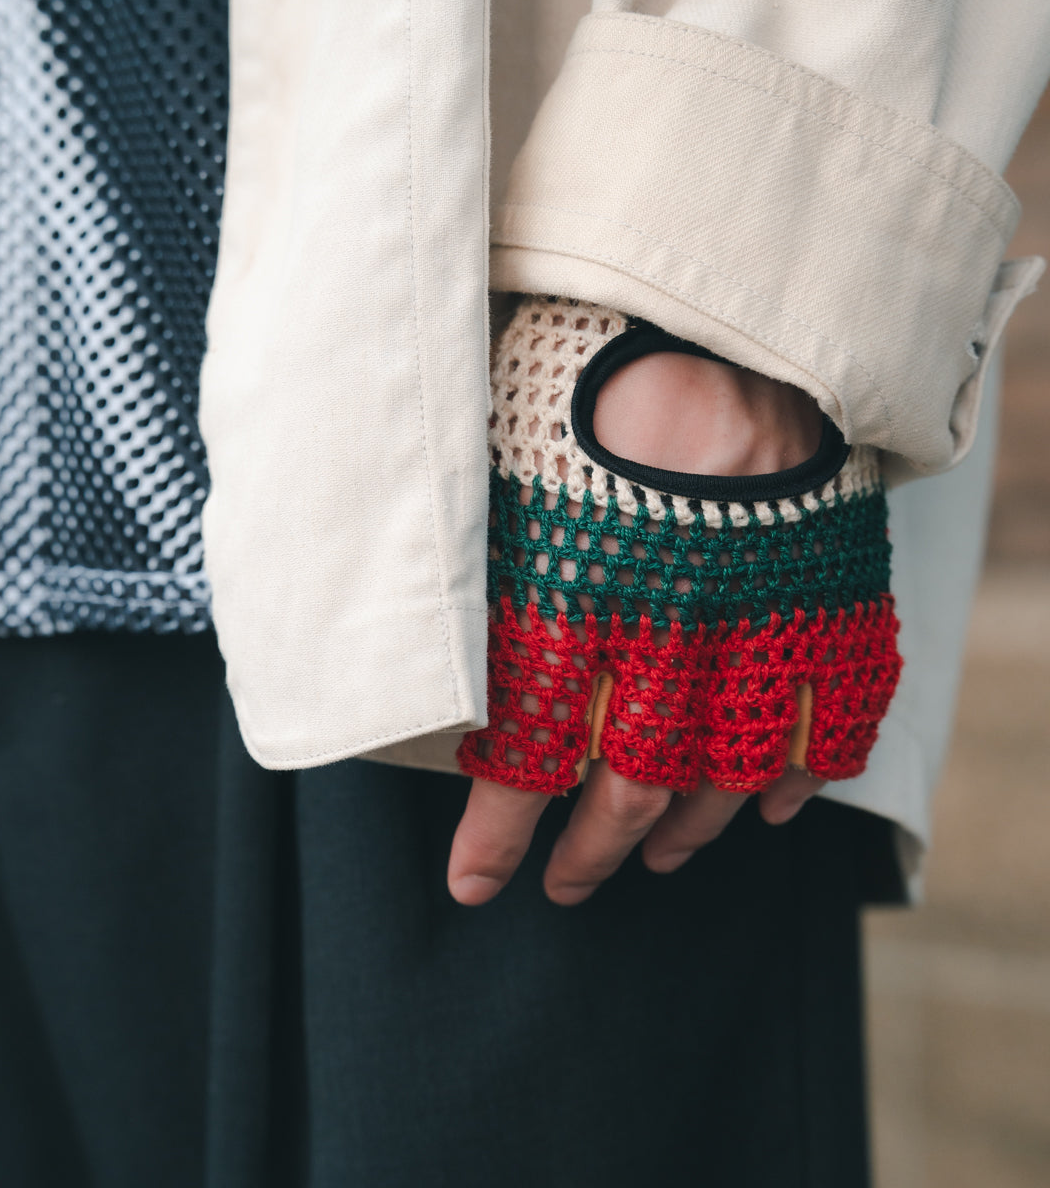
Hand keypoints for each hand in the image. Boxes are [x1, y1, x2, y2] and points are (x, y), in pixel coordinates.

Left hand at [450, 299, 899, 904]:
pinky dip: (799, 773)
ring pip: (727, 768)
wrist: (711, 299)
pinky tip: (765, 807)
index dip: (498, 832)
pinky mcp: (822, 589)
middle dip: (590, 851)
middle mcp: (665, 623)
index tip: (475, 883)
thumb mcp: (480, 443)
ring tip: (658, 861)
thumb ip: (439, 533)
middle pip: (630, 782)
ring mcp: (755, 613)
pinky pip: (828, 713)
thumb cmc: (576, 361)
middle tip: (564, 888)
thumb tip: (359, 587)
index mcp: (572, 588)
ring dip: (687, 832)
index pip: (526, 749)